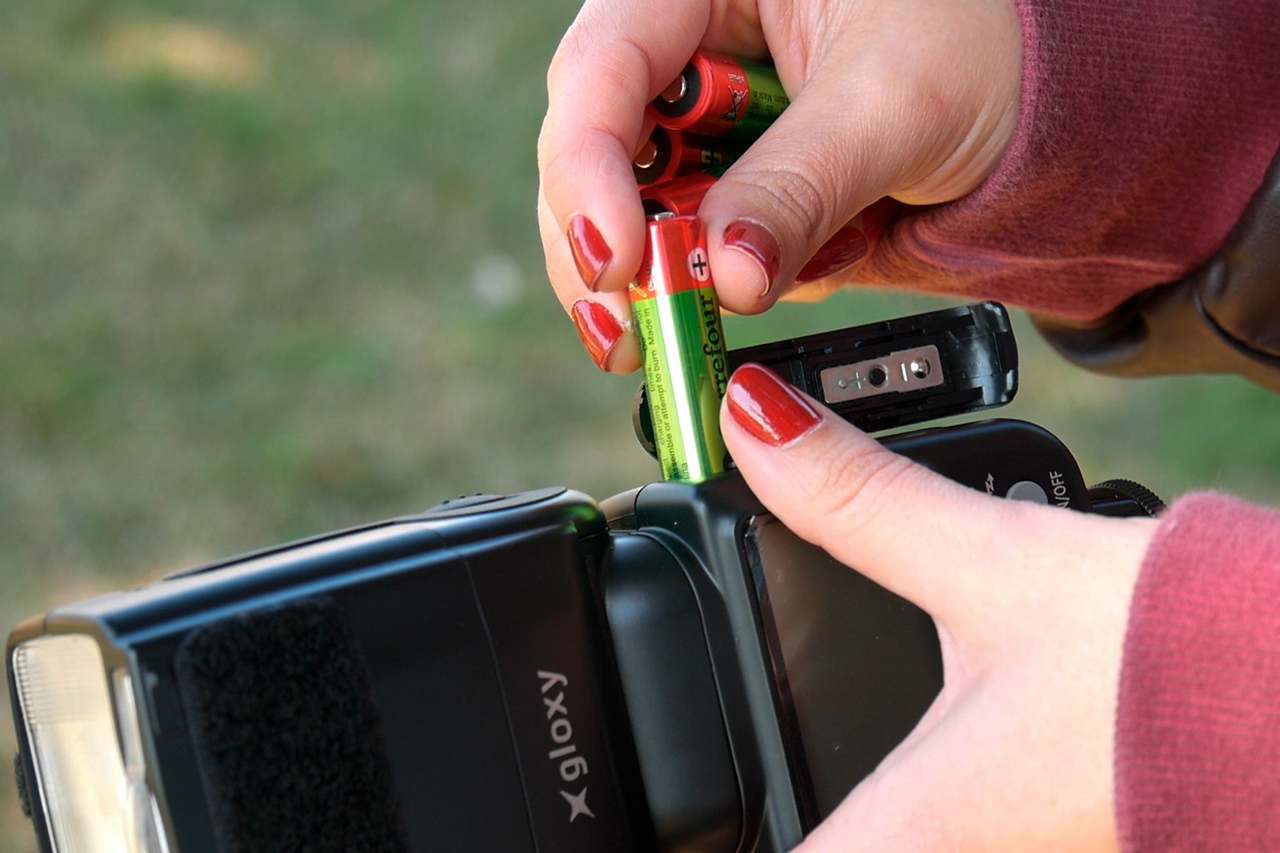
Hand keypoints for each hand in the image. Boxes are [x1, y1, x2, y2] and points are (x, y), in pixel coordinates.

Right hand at [539, 0, 1022, 371]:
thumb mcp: (895, 105)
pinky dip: (723, 281)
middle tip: (624, 332)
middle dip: (606, 246)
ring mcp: (710, 119)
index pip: (605, 66)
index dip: (588, 168)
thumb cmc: (991, 49)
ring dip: (664, 276)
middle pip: (598, 146)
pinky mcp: (737, 179)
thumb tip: (722, 279)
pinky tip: (782, 275)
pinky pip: (698, 242)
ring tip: (701, 323)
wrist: (1054, 104)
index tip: (615, 261)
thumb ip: (800, 187)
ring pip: (636, 206)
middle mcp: (692, 44)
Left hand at [720, 363, 1158, 850]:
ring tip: (784, 746)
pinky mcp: (1034, 830)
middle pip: (811, 845)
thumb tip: (752, 424)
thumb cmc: (1164, 663)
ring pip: (876, 833)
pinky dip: (891, 784)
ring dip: (829, 792)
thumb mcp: (987, 565)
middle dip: (765, 798)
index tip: (668, 817)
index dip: (691, 844)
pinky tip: (905, 726)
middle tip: (701, 782)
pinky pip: (937, 824)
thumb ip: (857, 500)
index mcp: (903, 834)